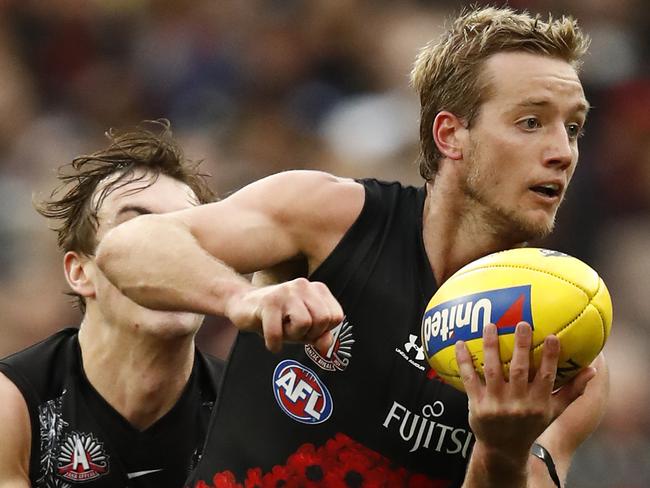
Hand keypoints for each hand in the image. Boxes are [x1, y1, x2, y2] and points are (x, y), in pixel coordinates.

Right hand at [224, 277, 343, 352]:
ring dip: (291, 336)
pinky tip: (270, 342)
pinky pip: (278, 332)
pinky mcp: (268, 301)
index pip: (336, 317)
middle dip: (308, 334)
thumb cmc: (278, 318)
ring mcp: (286, 291)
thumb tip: (326, 347)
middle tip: (292, 332)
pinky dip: (274, 343)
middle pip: (322, 320)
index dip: (323, 331)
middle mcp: (304, 285)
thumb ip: (320, 336)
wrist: (242, 304)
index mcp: (317, 289)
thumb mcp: (303, 329)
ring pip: (304, 324)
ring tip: (281, 330)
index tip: (307, 330)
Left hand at [455, 322, 595, 461]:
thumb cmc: (531, 426)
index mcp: (538, 404)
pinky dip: (464, 360)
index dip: (550, 357)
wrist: (503, 449)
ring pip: (492, 370)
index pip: (546, 377)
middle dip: (521, 346)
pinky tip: (460, 342)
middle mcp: (517, 404)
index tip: (552, 336)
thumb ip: (572, 391)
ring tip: (490, 325)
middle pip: (519, 370)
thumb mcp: (554, 412)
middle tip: (522, 323)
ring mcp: (496, 404)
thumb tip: (592, 369)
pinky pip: (469, 379)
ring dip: (491, 347)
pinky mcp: (477, 404)